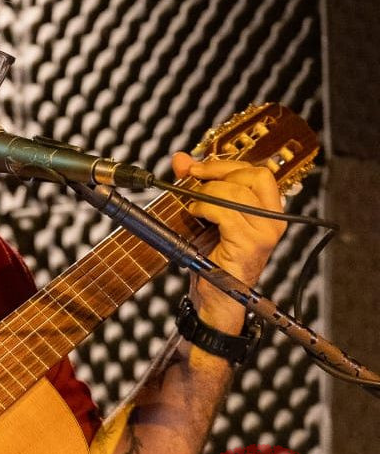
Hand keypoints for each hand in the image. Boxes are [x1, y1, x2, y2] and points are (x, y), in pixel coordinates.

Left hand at [172, 152, 286, 329]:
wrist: (214, 294)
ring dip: (208, 192)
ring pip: (237, 192)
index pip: (258, 172)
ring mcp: (265, 233)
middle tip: (193, 179)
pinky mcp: (250, 244)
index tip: (198, 166)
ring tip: (193, 204)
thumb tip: (180, 158)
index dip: (227, 164)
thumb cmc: (212, 256)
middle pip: (253, 175)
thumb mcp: (205, 214)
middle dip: (218, 172)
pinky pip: (226, 213)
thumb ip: (195, 184)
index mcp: (269, 209)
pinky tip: (194, 214)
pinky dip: (204, 208)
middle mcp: (273, 219)